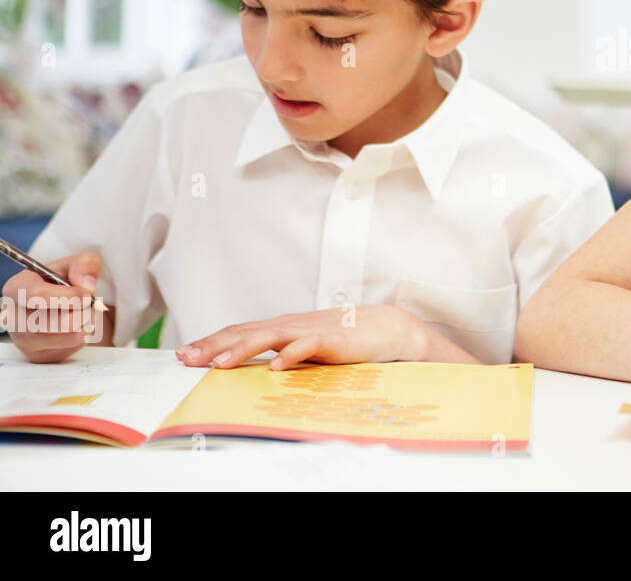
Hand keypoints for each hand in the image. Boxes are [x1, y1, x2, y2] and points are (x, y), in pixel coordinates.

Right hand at [2, 252, 105, 361]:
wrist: (68, 308)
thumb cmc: (66, 284)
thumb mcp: (77, 265)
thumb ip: (84, 265)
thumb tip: (86, 284)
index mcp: (17, 288)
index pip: (35, 295)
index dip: (65, 297)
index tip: (85, 296)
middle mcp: (13, 315)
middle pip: (49, 321)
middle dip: (78, 313)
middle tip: (87, 306)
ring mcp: (23, 338)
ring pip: (62, 337)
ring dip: (82, 326)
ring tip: (82, 315)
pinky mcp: (37, 355)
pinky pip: (66, 350)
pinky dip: (80, 339)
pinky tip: (76, 328)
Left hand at [176, 304, 427, 369]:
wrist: (384, 327)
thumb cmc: (343, 340)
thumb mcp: (305, 346)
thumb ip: (280, 352)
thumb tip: (251, 369)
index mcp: (282, 327)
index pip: (240, 331)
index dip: (211, 341)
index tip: (183, 354)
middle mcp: (290, 325)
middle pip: (246, 331)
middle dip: (214, 345)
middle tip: (186, 359)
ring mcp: (310, 330)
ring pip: (270, 336)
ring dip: (242, 348)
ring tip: (220, 363)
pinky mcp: (332, 339)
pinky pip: (308, 345)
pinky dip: (291, 354)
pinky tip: (277, 366)